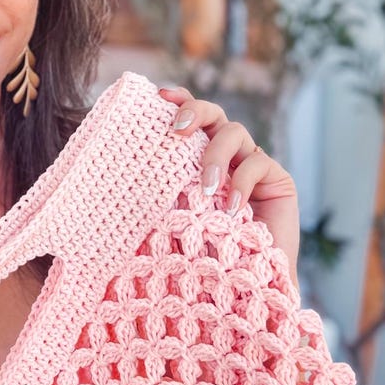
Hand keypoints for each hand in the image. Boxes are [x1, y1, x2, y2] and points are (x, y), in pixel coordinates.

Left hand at [159, 86, 299, 286]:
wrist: (244, 287)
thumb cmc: (200, 257)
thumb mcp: (170, 225)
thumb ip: (152, 207)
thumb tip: (107, 199)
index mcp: (196, 159)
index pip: (188, 119)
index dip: (178, 102)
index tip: (159, 96)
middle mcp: (224, 156)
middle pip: (212, 114)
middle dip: (194, 112)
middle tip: (176, 130)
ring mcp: (251, 165)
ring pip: (234, 132)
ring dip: (215, 155)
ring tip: (205, 188)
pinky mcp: (277, 181)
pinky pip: (257, 164)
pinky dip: (241, 182)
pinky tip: (232, 209)